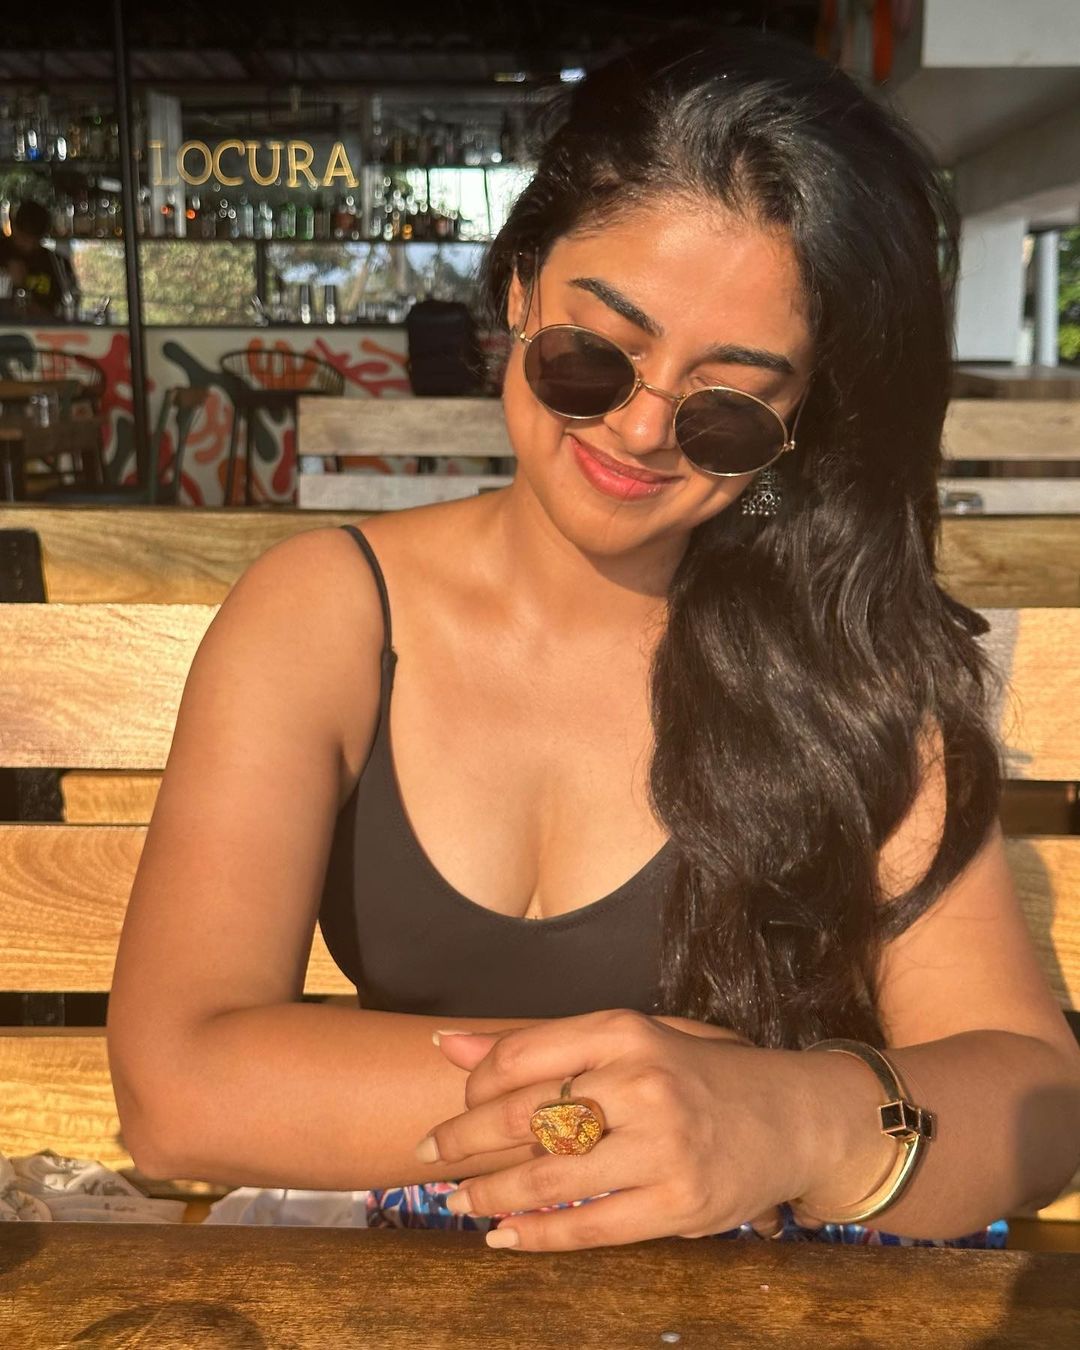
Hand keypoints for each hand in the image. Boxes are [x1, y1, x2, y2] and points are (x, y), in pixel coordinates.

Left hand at [420, 1010, 816, 1250]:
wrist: (793, 1115)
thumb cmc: (695, 1074)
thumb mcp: (627, 1042)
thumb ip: (541, 1045)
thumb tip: (446, 1047)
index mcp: (624, 1031)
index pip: (521, 1055)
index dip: (473, 1086)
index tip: (454, 1104)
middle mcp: (641, 1081)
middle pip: (525, 1116)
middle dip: (463, 1141)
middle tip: (429, 1156)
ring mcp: (662, 1145)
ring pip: (548, 1178)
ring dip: (489, 1194)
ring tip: (458, 1200)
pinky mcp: (679, 1202)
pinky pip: (589, 1228)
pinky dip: (536, 1237)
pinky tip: (504, 1237)